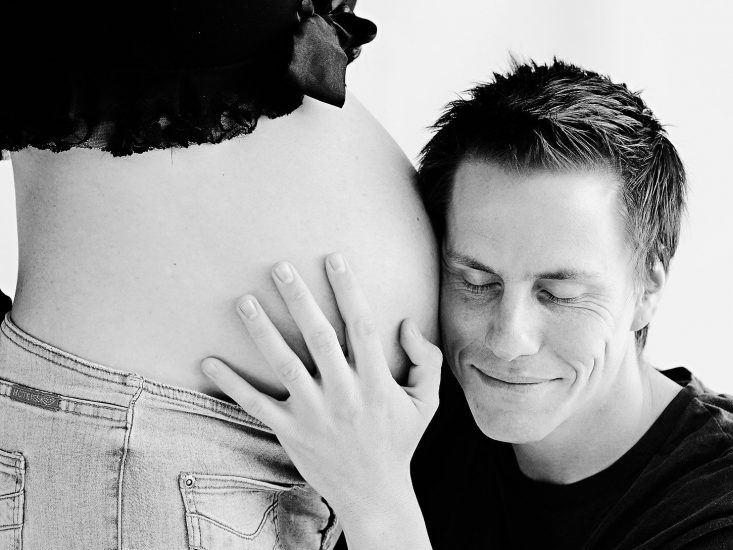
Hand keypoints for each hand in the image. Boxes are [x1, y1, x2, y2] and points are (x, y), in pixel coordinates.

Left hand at [200, 254, 440, 528]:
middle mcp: (344, 394)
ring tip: (243, 302)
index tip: (333, 259)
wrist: (374, 493)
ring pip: (284, 365)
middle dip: (299, 299)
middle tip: (279, 267)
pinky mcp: (290, 432)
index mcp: (376, 381)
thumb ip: (425, 359)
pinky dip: (231, 384)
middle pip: (319, 337)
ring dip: (262, 332)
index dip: (348, 289)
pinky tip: (209, 360)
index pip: (362, 326)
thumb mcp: (427, 401)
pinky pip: (256, 405)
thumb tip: (406, 322)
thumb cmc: (399, 440)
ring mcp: (314, 413)